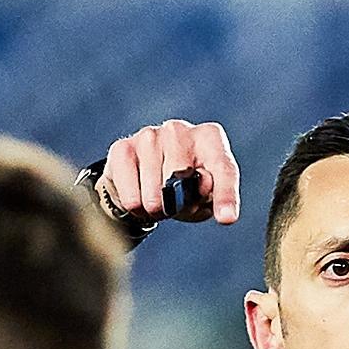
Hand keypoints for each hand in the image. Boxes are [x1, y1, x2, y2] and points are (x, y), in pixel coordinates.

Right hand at [99, 120, 240, 225]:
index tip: (226, 218)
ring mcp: (149, 136)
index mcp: (210, 138)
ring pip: (155, 191)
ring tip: (157, 204)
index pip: (222, 168)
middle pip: (182, 176)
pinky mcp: (122, 149)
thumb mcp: (204, 197)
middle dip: (179, 202)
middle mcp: (179, 130)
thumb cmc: (185, 189)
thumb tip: (203, 184)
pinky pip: (131, 193)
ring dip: (156, 208)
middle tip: (174, 206)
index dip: (226, 195)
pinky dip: (136, 206)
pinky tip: (139, 199)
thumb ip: (210, 193)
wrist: (144, 181)